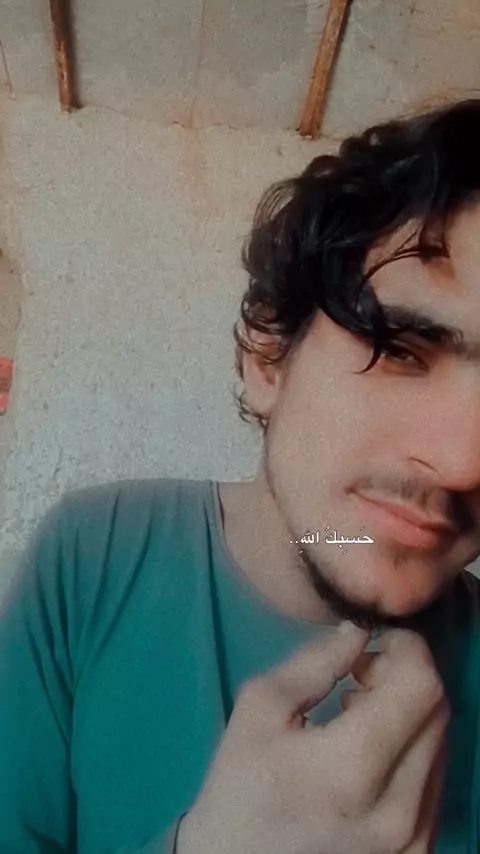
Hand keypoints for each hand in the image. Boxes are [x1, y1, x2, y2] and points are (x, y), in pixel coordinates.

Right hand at [177, 624, 449, 853]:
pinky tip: (371, 752)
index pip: (421, 686)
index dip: (407, 648)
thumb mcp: (260, 708)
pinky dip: (411, 749)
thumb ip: (316, 662)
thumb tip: (362, 633)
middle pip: (438, 711)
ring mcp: (414, 839)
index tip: (377, 643)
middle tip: (361, 676)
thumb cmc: (242, 787)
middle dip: (405, 676)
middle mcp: (397, 810)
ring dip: (410, 713)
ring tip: (360, 714)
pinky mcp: (419, 853)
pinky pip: (435, 780)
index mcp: (351, 768)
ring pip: (442, 743)